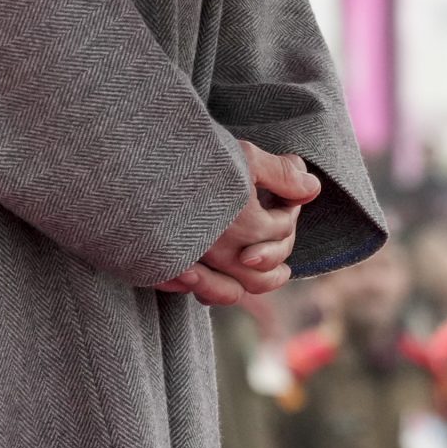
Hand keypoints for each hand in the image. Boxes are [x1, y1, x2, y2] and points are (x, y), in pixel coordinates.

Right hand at [157, 143, 321, 304]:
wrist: (132, 169)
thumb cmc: (192, 158)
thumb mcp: (243, 156)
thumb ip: (282, 174)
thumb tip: (313, 188)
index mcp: (248, 228)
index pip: (283, 226)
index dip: (290, 204)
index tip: (287, 185)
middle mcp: (225, 255)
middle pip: (267, 264)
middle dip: (283, 244)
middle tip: (286, 225)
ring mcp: (197, 265)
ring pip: (238, 289)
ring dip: (261, 282)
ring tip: (280, 273)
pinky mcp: (171, 267)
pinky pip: (201, 291)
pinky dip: (218, 290)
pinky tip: (227, 283)